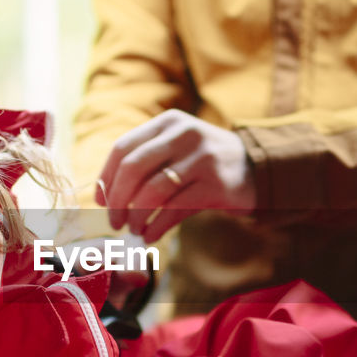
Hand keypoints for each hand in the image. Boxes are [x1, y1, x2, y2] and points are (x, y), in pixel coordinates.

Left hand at [96, 109, 256, 242]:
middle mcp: (184, 134)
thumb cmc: (204, 163)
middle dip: (117, 201)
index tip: (101, 201)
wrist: (256, 169)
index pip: (123, 148)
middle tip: (114, 222)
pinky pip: (174, 209)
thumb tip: (101, 192)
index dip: (106, 178)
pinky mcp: (215, 185)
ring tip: (134, 229)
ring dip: (136, 217)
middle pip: (133, 169)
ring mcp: (202, 158)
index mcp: (168, 121)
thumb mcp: (177, 147)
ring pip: (152, 192)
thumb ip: (145, 160)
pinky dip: (156, 226)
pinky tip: (150, 235)